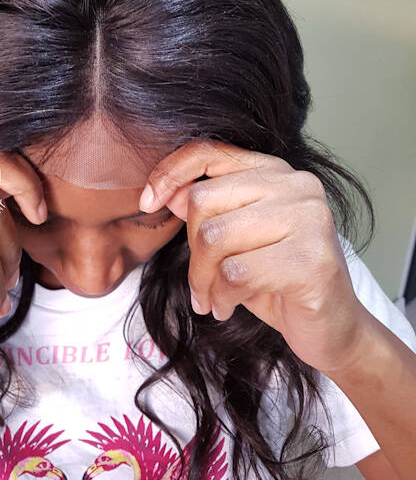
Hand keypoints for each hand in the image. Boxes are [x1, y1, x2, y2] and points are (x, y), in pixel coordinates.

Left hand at [138, 139, 368, 375]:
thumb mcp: (234, 240)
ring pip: (215, 237)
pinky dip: (222, 297)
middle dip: (191, 250)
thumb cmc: (277, 280)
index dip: (169, 172)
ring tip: (212, 299)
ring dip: (203, 279)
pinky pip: (237, 273)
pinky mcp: (312, 260)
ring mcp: (309, 219)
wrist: (333, 328)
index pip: (208, 151)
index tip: (147, 203)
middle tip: (200, 282)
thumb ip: (206, 211)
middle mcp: (296, 185)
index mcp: (275, 171)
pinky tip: (229, 308)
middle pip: (203, 199)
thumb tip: (164, 191)